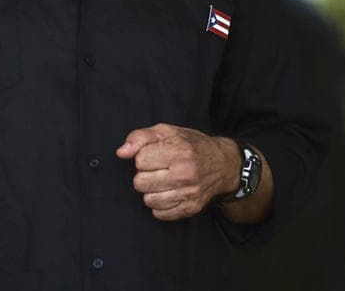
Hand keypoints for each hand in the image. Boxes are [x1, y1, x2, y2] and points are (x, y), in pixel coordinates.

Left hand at [115, 123, 238, 220]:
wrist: (223, 164)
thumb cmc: (191, 145)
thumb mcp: (166, 131)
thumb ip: (140, 137)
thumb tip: (121, 152)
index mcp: (178, 151)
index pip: (140, 161)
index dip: (142, 157)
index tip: (153, 156)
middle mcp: (185, 174)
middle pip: (140, 183)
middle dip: (144, 175)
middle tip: (156, 170)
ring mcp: (189, 193)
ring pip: (148, 200)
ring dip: (151, 191)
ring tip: (161, 181)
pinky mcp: (191, 208)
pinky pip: (160, 214)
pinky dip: (159, 205)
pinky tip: (167, 193)